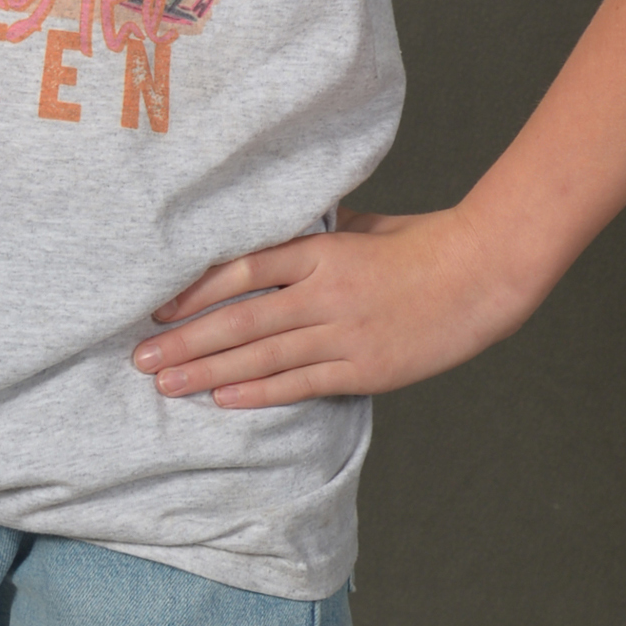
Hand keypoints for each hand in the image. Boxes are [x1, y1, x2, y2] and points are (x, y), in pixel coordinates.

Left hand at [131, 207, 538, 409]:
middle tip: (140, 358)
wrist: (485, 275)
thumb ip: (319, 235)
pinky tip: (222, 398)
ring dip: (208, 373)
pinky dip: (259, 392)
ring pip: (262, 357)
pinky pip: (301, 383)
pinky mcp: (365, 369)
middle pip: (241, 320)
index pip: (242, 270)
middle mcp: (325, 293)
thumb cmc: (425, 243)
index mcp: (322, 250)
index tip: (157, 308)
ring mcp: (344, 334)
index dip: (195, 291)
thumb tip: (279, 234)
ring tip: (167, 384)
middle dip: (185, 341)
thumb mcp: (365, 227)